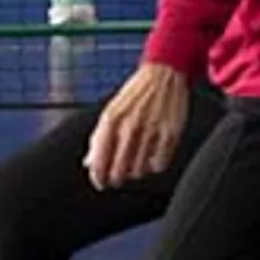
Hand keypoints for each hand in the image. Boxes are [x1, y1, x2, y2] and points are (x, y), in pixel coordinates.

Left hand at [84, 61, 189, 189]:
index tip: (100, 183)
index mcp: (111, 119)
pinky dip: (154, 166)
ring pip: (139, 171)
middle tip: (117, 178)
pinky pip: (159, 165)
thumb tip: (88, 163)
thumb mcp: (111, 111)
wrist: (163, 75)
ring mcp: (151, 131)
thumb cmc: (134, 94)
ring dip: (135, 172)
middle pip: (119, 171)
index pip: (100, 159)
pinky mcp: (170, 135)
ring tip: (135, 162)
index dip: (99, 177)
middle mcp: (129, 127)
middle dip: (116, 179)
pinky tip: (152, 157)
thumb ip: (98, 137)